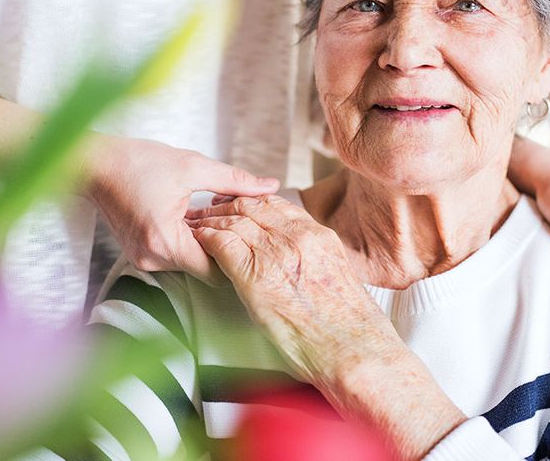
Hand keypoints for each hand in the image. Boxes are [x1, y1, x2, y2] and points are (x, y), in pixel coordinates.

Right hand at [80, 137, 279, 283]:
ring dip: (206, 242)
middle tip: (245, 227)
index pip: (215, 270)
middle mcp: (152, 258)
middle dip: (224, 247)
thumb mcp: (192, 165)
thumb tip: (271, 186)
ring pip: (190, 262)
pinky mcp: (140, 253)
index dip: (237, 256)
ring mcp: (144, 258)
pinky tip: (196, 218)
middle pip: (203, 268)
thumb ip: (235, 181)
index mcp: (165, 241)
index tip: (254, 240)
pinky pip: (175, 254)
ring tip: (220, 217)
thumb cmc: (137, 162)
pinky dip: (188, 239)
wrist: (94, 163)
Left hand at [187, 195, 465, 458]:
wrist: (352, 348)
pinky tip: (199, 239)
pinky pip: (223, 244)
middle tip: (211, 207)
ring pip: (235, 220)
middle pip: (254, 206)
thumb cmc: (350, 329)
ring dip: (212, 218)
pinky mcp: (256, 275)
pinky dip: (207, 238)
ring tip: (197, 221)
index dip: (254, 201)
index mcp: (319, 237)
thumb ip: (317, 262)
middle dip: (228, 204)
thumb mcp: (338, 280)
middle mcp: (298, 237)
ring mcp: (277, 253)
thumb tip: (303, 267)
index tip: (240, 203)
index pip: (278, 205)